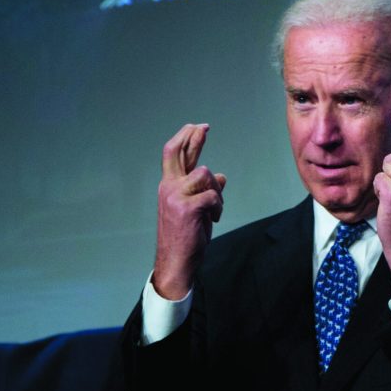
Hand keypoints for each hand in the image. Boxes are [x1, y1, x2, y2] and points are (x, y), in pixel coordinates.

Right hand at [152, 122, 226, 300]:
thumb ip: (202, 190)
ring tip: (215, 209)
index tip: (198, 127)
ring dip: (216, 190)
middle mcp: (169, 187)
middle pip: (176, 151)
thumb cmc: (185, 236)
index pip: (172, 154)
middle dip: (192, 136)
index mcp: (168, 186)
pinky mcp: (187, 208)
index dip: (185, 137)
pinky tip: (214, 218)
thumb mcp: (194, 209)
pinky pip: (212, 196)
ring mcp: (176, 196)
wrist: (175, 263)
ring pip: (205, 174)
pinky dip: (218, 207)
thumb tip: (221, 177)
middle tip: (204, 127)